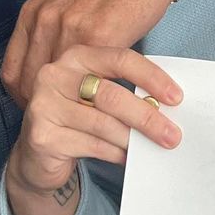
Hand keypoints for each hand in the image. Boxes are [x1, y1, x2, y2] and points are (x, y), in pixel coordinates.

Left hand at [1, 0, 173, 107]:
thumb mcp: (67, 5)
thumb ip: (54, 33)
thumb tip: (54, 72)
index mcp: (34, 14)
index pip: (12, 72)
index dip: (22, 98)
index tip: (37, 110)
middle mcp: (45, 20)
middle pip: (30, 84)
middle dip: (45, 109)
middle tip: (62, 123)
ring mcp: (70, 28)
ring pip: (60, 85)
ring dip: (71, 107)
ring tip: (82, 121)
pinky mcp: (99, 36)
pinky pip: (90, 77)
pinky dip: (95, 97)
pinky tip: (102, 108)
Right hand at [5, 45, 182, 199]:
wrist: (38, 154)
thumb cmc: (78, 118)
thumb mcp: (98, 96)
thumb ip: (124, 91)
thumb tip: (166, 105)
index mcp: (76, 56)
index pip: (120, 59)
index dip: (151, 77)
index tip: (176, 97)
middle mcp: (55, 75)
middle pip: (112, 95)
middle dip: (147, 117)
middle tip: (172, 135)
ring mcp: (45, 105)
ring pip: (103, 124)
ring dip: (133, 140)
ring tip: (152, 149)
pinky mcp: (42, 136)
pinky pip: (92, 146)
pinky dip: (116, 154)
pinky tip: (127, 158)